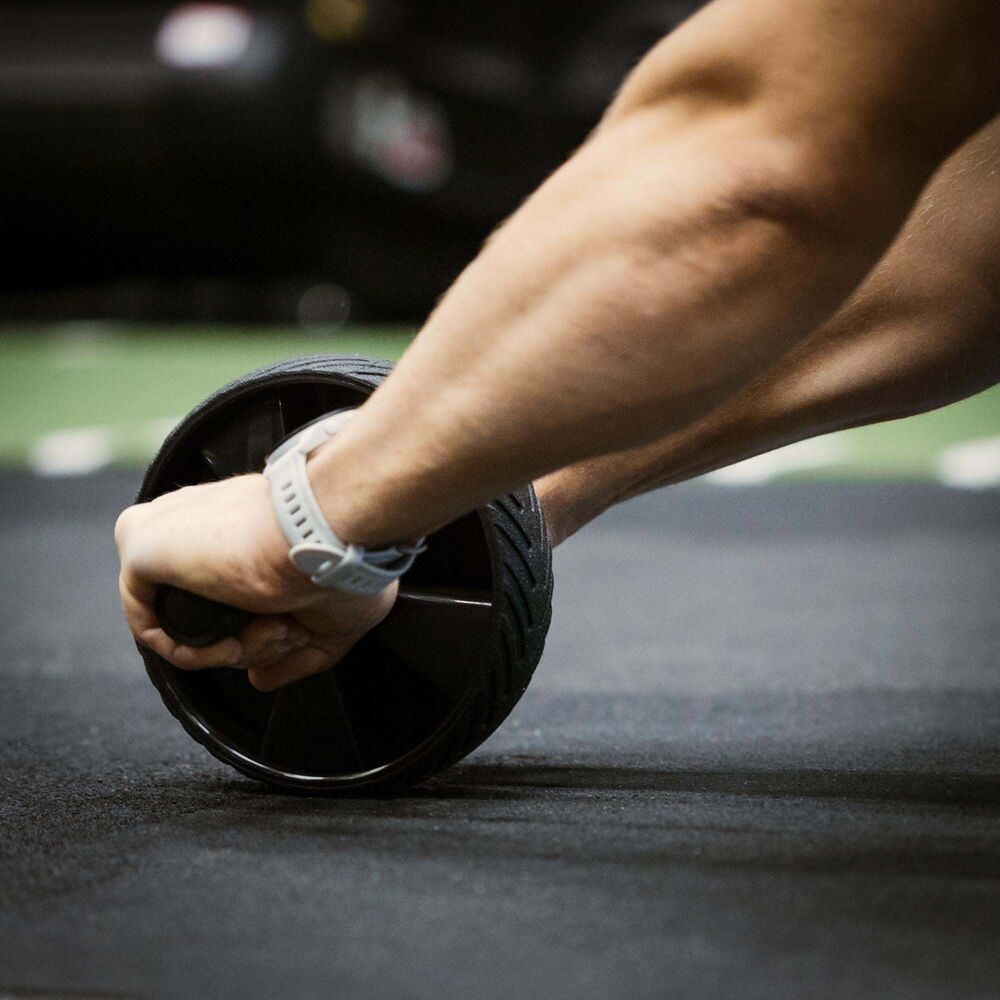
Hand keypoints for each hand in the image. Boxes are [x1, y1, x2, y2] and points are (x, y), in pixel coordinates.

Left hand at [115, 474, 396, 690]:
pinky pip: (150, 625)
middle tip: (289, 628)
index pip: (225, 590)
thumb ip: (291, 653)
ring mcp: (167, 530)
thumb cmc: (346, 560)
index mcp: (240, 524)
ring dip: (234, 646)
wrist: (335, 535)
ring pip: (182, 621)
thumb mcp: (331, 621)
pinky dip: (196, 651)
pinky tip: (235, 641)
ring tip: (276, 626)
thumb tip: (259, 679)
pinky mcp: (139, 542)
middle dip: (253, 639)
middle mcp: (202, 523)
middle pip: (206, 613)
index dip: (264, 629)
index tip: (296, 628)